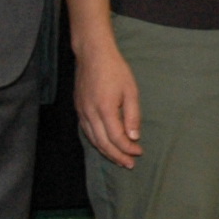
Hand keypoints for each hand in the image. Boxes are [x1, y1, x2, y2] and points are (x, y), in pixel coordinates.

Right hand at [73, 40, 141, 168]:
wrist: (93, 54)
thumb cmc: (115, 70)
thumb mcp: (131, 91)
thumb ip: (132, 116)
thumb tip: (133, 137)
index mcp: (105, 109)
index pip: (117, 138)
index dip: (128, 148)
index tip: (139, 151)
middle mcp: (90, 113)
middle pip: (103, 143)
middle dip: (117, 156)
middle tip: (130, 164)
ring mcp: (82, 111)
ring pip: (93, 140)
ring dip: (107, 152)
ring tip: (119, 159)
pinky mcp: (79, 108)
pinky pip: (86, 131)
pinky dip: (97, 142)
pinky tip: (105, 145)